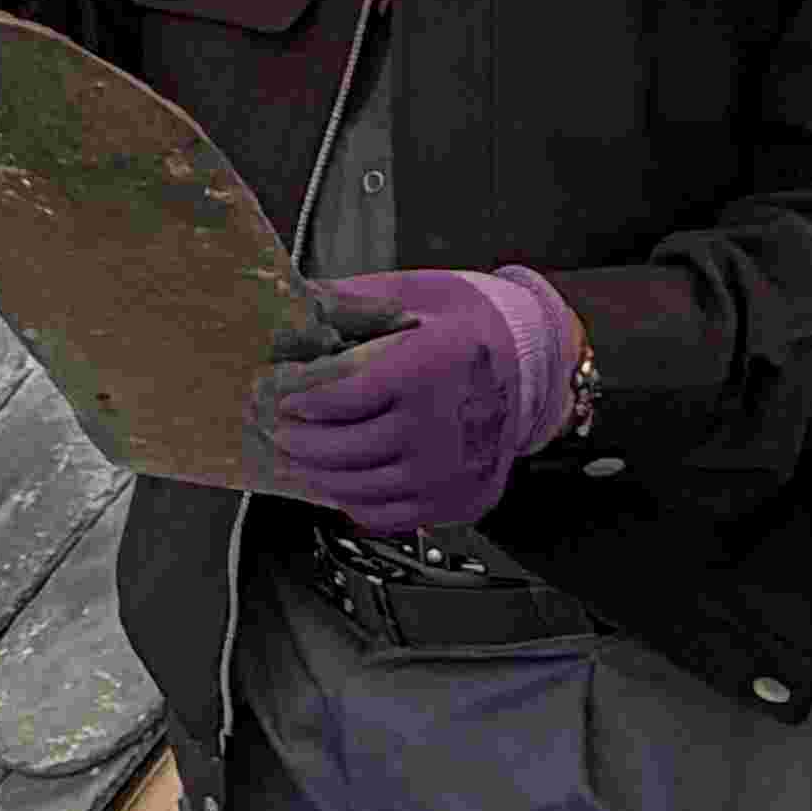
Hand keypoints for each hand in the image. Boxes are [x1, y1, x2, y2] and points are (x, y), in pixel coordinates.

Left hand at [249, 269, 581, 535]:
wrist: (535, 365)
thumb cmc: (468, 326)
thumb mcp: (415, 295)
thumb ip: (351, 301)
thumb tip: (291, 304)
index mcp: (429, 369)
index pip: (340, 398)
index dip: (298, 401)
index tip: (277, 397)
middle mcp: (443, 427)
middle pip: (341, 450)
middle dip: (295, 441)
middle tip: (276, 431)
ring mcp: (453, 472)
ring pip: (357, 489)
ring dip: (316, 475)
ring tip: (298, 458)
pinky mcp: (460, 501)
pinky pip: (388, 516)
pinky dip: (354, 502)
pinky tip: (339, 481)